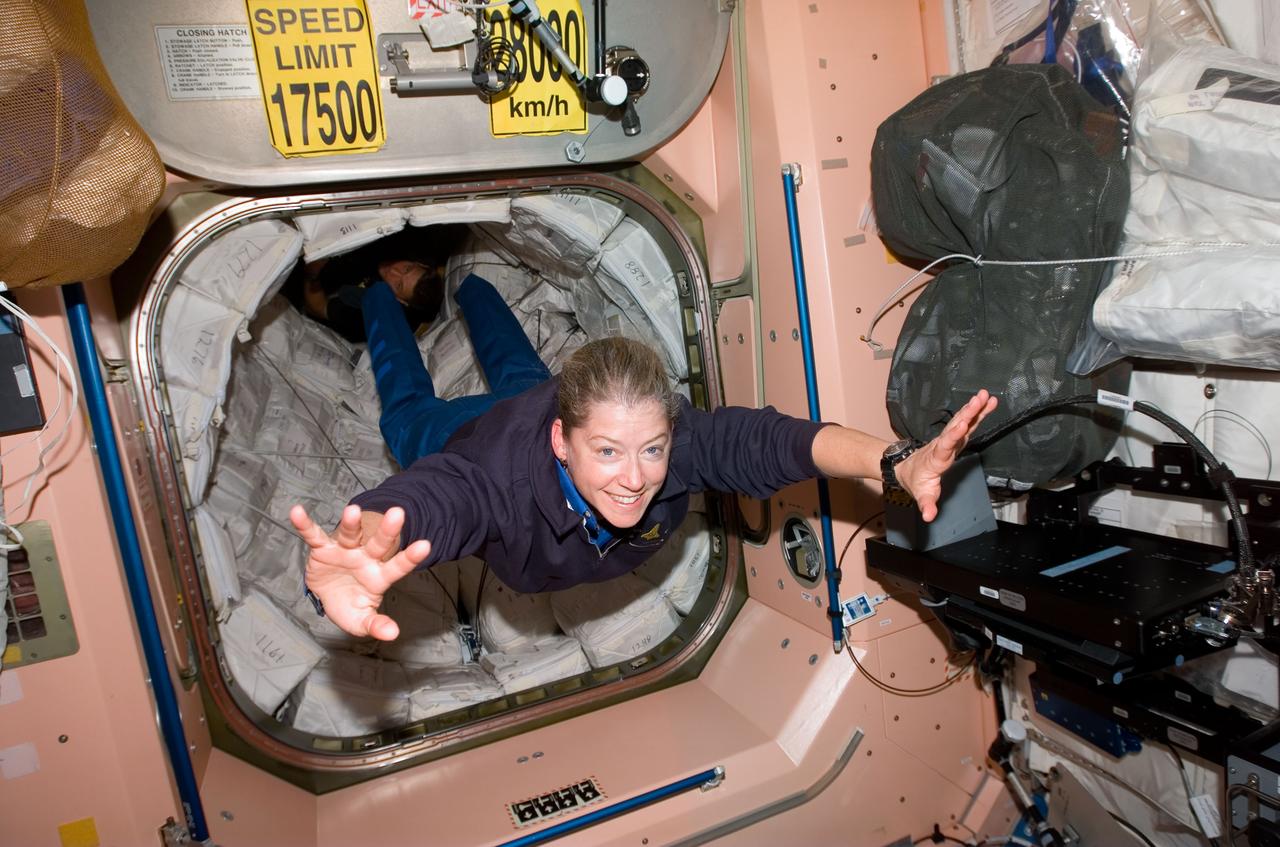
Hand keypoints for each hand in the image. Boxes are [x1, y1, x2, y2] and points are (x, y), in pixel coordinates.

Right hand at [290, 504, 430, 640]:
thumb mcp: (361, 620)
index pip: (397, 567)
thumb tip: (392, 634)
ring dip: (351, 523)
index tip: (425, 545)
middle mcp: (365, 558)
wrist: (329, 596)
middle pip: (378, 544)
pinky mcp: (322, 549)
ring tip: (353, 511)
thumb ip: (375, 625)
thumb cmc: (351, 605)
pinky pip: (313, 535)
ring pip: (350, 534)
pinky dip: (305, 525)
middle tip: (398, 513)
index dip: (410, 557)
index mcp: (378, 576)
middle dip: (387, 530)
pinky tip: (296, 512)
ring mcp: (344, 551)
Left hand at [896, 390, 997, 522]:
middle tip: (978, 399)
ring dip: (973, 408)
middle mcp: (943, 444)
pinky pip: (967, 423)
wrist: (907, 468)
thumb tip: (928, 516)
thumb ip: (926, 504)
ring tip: (985, 395)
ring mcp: (949, 439)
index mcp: (936, 458)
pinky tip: (988, 402)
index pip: (945, 445)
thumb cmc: (916, 480)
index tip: (962, 424)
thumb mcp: (921, 495)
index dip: (953, 436)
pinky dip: (977, 412)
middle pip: (955, 427)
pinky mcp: (955, 437)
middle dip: (967, 413)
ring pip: (962, 421)